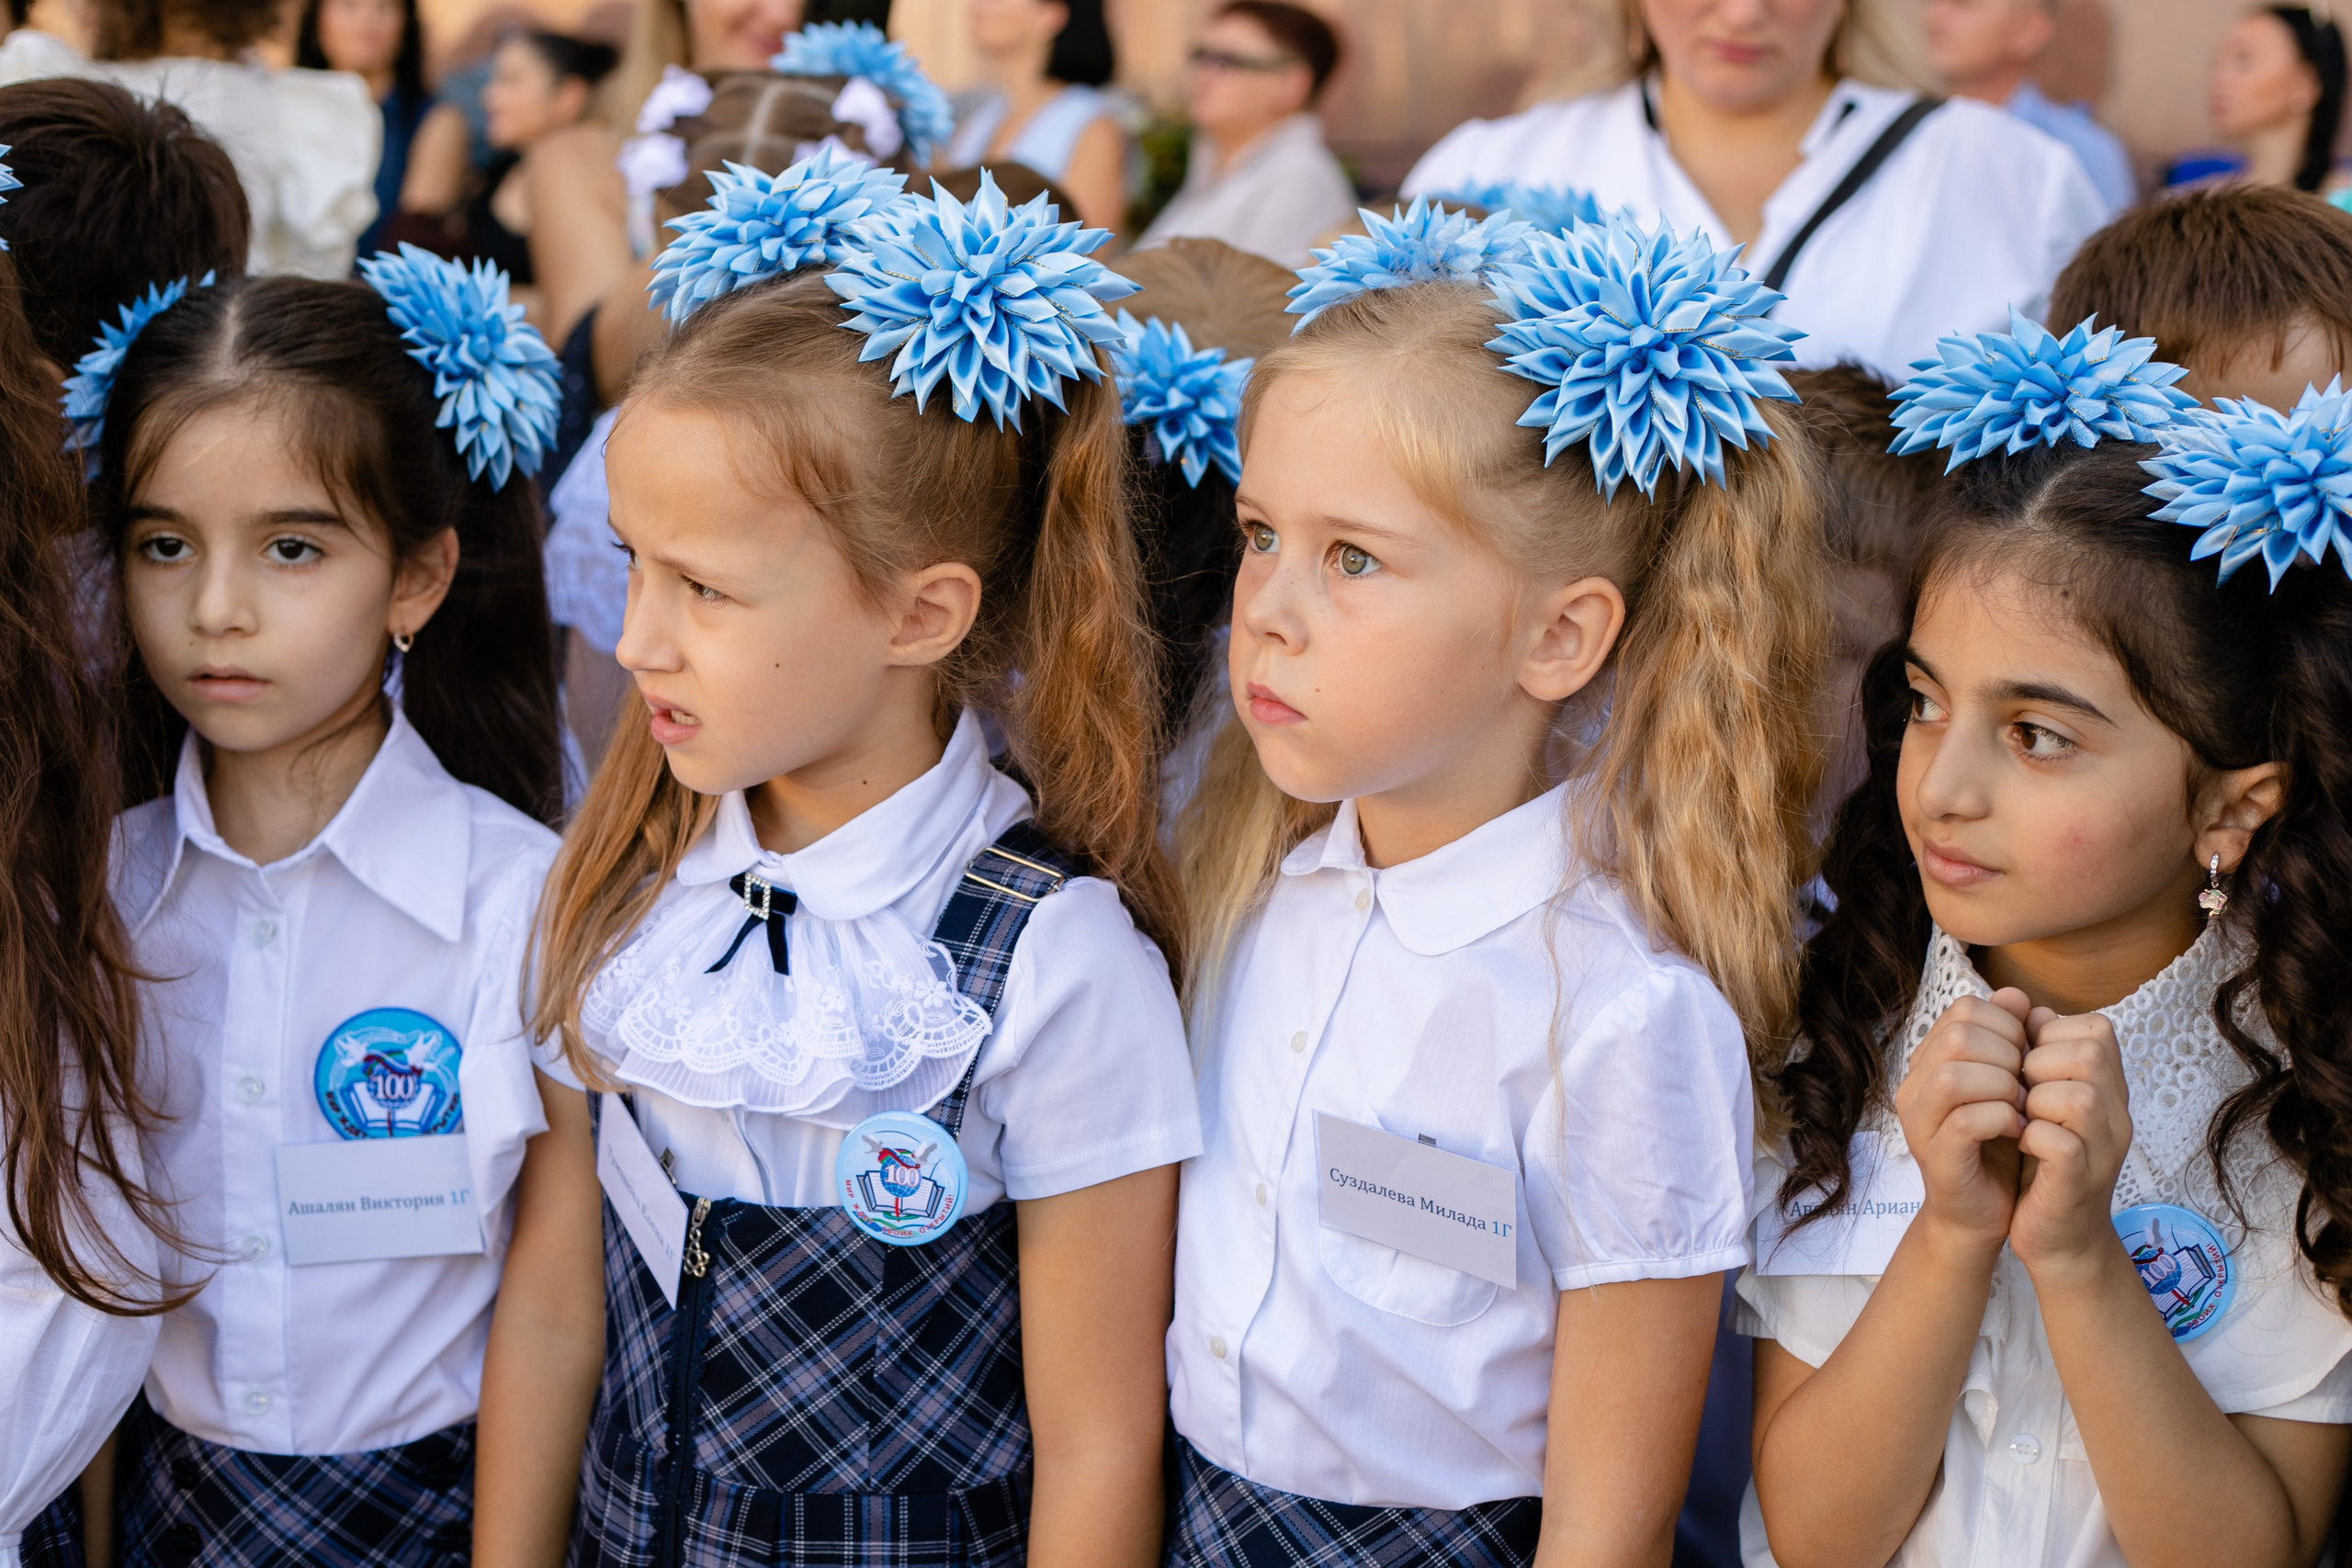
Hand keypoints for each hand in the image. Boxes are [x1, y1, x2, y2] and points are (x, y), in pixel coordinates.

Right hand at [1893, 990, 2029, 1255]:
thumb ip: (2009, 1039)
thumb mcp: (2009, 1083)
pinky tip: (2019, 1129)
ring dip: (2004, 1086)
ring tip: (2024, 1105)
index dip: (2007, 1025)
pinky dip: (2004, 1119)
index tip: (2028, 1056)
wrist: (1982, 1212)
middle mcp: (1914, 1086)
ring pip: (1955, 1075)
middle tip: (2028, 1083)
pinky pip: (1968, 1120)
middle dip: (2008, 1054)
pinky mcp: (1936, 1156)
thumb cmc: (1997, 1145)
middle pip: (1958, 1036)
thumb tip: (2016, 996)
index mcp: (1929, 1060)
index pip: (1964, 1010)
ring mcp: (1920, 1121)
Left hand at [2009, 1009, 2132, 1277]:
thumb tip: (2025, 1007)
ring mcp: (2105, 1148)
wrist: (2059, 1238)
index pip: (2095, 1029)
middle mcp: (2117, 1114)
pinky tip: (2022, 1144)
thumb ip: (2039, 1055)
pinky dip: (2031, 1137)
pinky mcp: (2080, 1180)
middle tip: (2020, 1092)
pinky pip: (2059, 1141)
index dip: (2050, 1037)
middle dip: (2040, 1064)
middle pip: (2089, 1053)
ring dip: (2034, 1102)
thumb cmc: (2044, 1162)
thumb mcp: (2042, 1100)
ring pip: (2076, 1095)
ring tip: (2020, 1119)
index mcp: (2109, 1088)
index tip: (2026, 1065)